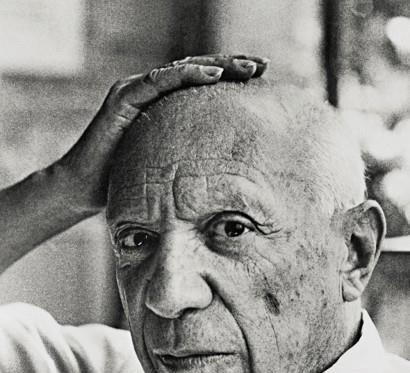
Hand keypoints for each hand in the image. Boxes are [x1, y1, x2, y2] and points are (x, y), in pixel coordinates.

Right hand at [59, 54, 268, 209]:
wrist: (85, 188)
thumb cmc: (124, 182)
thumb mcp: (167, 167)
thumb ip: (191, 159)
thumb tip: (228, 177)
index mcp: (164, 107)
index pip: (202, 86)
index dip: (231, 79)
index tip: (262, 80)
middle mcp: (151, 92)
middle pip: (197, 71)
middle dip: (232, 66)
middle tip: (263, 65)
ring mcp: (136, 92)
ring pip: (182, 69)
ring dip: (216, 66)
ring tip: (247, 67)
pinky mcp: (123, 98)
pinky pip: (157, 81)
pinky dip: (185, 75)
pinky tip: (212, 75)